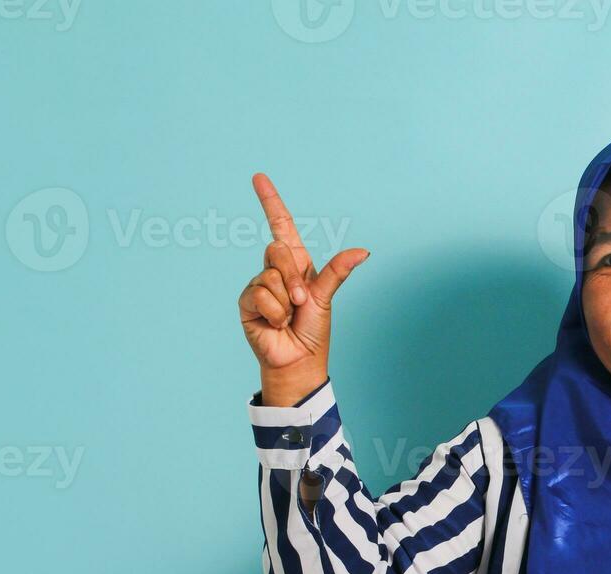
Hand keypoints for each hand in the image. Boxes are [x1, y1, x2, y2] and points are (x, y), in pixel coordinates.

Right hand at [238, 173, 369, 402]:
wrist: (299, 359)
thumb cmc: (313, 329)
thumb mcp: (325, 297)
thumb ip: (337, 271)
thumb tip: (363, 250)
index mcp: (296, 264)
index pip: (280, 225)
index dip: (270, 201)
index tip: (259, 177)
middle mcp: (275, 271)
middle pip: (277, 250)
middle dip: (293, 278)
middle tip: (301, 301)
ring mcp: (259, 285)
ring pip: (270, 276)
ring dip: (285, 300)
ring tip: (289, 316)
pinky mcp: (247, 302)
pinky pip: (260, 294)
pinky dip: (274, 312)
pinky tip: (275, 324)